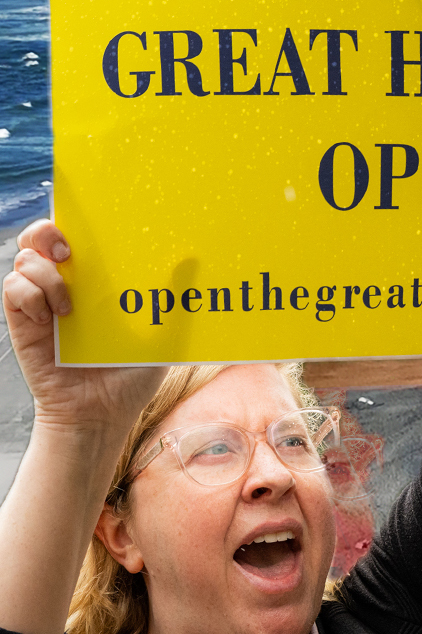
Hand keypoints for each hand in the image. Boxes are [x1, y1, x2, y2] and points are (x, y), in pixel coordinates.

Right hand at [3, 220, 163, 437]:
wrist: (101, 413)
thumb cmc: (130, 374)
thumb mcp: (162, 336)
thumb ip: (173, 301)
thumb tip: (191, 263)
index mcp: (95, 281)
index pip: (78, 236)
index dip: (76, 220)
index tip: (93, 219)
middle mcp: (64, 284)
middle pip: (41, 237)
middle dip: (48, 231)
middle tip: (69, 249)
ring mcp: (41, 302)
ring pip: (24, 259)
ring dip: (46, 271)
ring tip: (71, 303)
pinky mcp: (23, 322)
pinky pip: (13, 290)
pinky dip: (30, 293)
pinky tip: (54, 314)